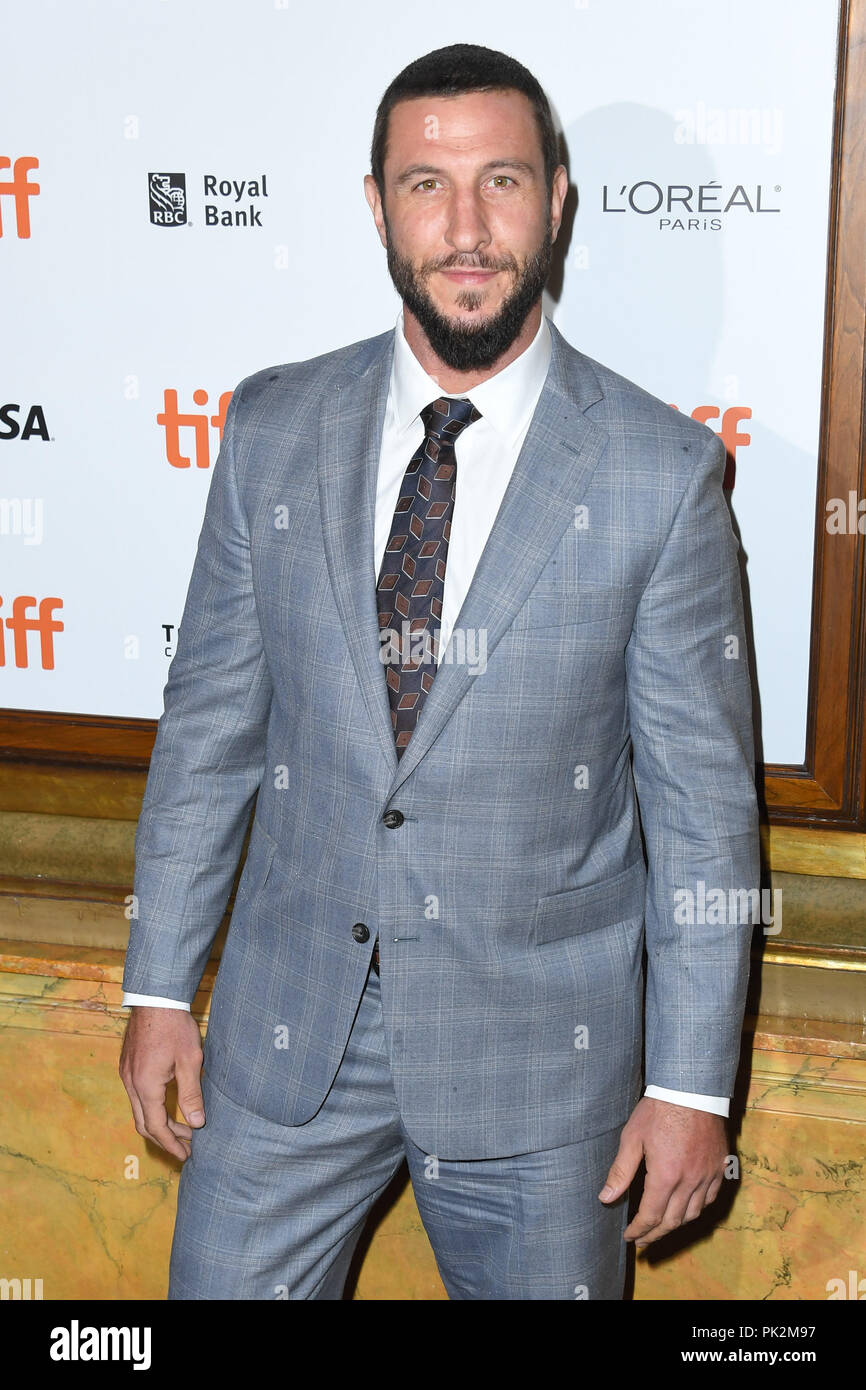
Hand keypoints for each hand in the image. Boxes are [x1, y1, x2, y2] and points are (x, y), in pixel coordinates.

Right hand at [119, 1006, 205, 1160]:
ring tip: (182, 1128)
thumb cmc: (175, 1027)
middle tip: (187, 1146)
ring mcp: (127, 1074)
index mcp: (146, 1086)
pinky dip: (152, 1107)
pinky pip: (137, 1096)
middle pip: (144, 1123)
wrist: (155, 998)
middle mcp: (131, 1083)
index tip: (186, 1155)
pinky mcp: (128, 1065)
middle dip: (165, 1138)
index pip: (156, 1127)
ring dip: (159, 1122)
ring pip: (139, 1110)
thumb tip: (197, 1122)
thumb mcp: (190, 1061)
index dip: (171, 1144)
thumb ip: (191, 1094)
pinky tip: (168, 1105)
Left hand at [598, 1097, 727, 1247]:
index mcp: (665, 1175)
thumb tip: (606, 1197)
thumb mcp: (632, 1138)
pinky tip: (686, 1208)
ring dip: (675, 1225)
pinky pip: (709, 1198)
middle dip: (655, 1234)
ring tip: (661, 1228)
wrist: (692, 1089)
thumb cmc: (659, 1110)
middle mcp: (689, 1181)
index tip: (630, 1236)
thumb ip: (621, 1171)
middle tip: (643, 1240)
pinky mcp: (720, 1167)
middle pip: (672, 1221)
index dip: (639, 1230)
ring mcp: (707, 1175)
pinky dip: (696, 1208)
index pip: (651, 1216)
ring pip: (693, 1213)